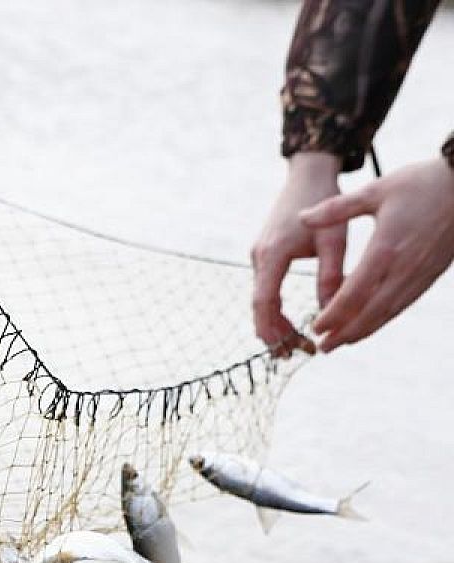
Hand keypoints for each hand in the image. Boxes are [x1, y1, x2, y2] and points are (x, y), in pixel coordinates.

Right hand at [251, 152, 343, 355]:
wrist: (307, 175)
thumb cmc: (325, 202)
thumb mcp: (335, 241)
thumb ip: (331, 276)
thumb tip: (331, 310)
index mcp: (273, 254)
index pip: (265, 301)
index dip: (271, 328)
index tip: (282, 349)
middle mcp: (259, 256)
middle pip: (259, 305)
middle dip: (272, 332)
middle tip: (289, 355)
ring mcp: (259, 255)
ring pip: (261, 298)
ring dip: (274, 322)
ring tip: (292, 343)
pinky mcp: (264, 254)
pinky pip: (264, 289)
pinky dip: (273, 308)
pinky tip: (288, 322)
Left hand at [303, 157, 453, 351]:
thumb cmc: (421, 183)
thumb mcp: (375, 190)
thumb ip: (335, 209)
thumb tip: (301, 217)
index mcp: (385, 249)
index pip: (354, 293)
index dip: (333, 315)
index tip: (316, 327)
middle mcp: (404, 268)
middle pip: (371, 312)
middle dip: (346, 333)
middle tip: (323, 347)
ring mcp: (420, 273)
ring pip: (389, 311)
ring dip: (365, 330)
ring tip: (342, 342)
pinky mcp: (431, 274)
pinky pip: (404, 302)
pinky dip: (384, 317)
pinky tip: (371, 323)